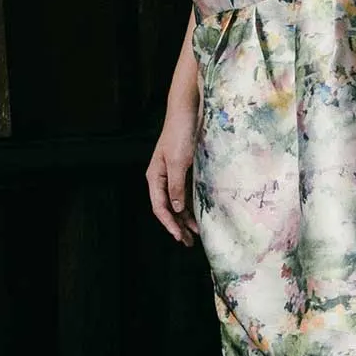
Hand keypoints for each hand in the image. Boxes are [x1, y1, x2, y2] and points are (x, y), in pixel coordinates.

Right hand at [146, 120, 200, 247]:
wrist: (187, 112)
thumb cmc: (180, 134)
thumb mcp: (178, 162)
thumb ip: (176, 186)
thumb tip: (175, 208)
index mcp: (155, 177)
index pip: (159, 207)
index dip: (169, 224)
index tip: (179, 237)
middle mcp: (162, 178)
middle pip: (168, 208)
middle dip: (177, 226)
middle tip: (188, 243)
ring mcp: (174, 174)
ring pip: (178, 202)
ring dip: (186, 218)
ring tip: (196, 234)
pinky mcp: (185, 170)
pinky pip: (187, 193)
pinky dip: (192, 205)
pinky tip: (200, 214)